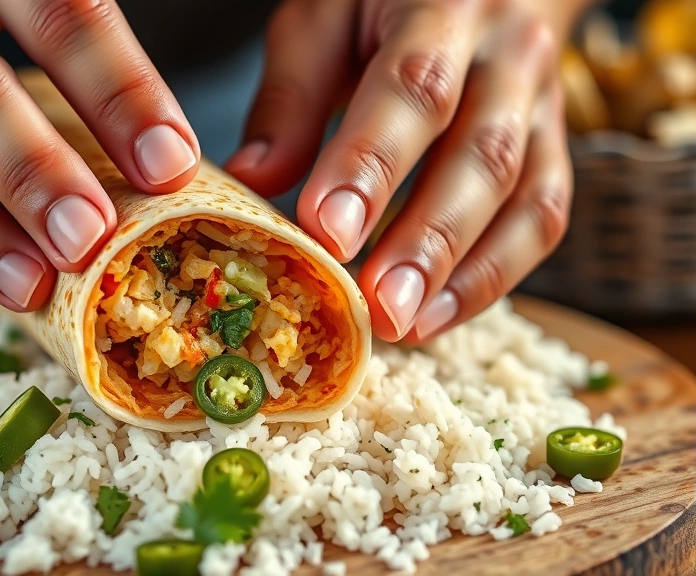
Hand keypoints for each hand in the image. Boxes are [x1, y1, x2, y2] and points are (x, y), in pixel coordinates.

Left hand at [227, 0, 586, 342]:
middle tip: (379, 307)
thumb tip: (252, 179)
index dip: (371, 165)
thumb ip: (291, 95)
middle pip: (483, 154)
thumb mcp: (324, 16)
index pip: (413, 89)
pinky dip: (494, 276)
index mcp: (444, 8)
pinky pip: (543, 217)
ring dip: (467, 273)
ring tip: (408, 326)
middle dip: (428, 239)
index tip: (327, 233)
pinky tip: (437, 315)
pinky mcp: (552, 145)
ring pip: (527, 196)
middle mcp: (509, 55)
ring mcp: (542, 104)